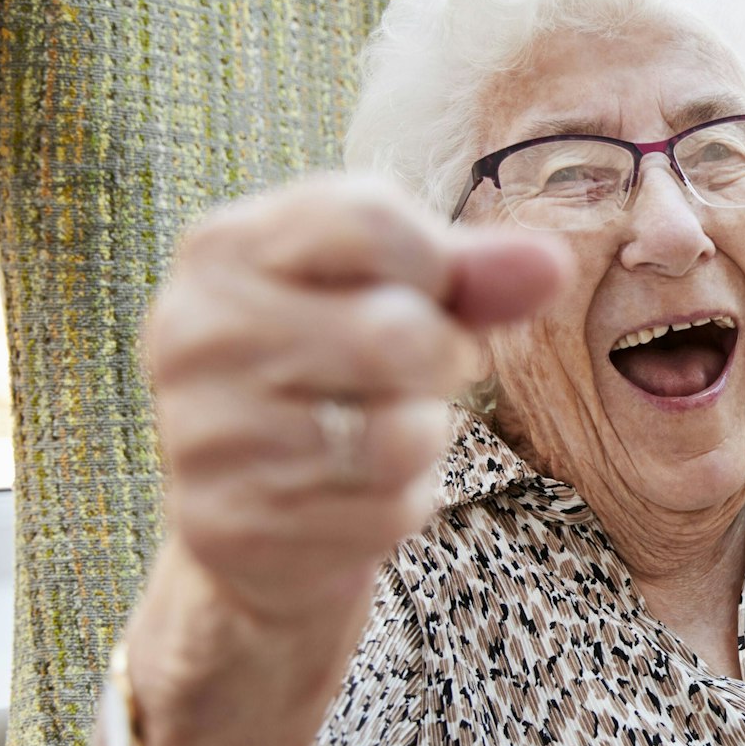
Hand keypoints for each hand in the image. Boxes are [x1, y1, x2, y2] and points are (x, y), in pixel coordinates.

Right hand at [146, 174, 566, 623]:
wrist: (260, 510)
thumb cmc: (342, 375)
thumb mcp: (404, 301)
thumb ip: (474, 275)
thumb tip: (551, 265)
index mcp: (223, 249)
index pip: (371, 220)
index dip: (435, 264)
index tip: (423, 291)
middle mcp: (193, 332)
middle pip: (397, 333)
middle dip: (442, 360)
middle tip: (415, 375)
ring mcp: (202, 433)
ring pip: (400, 436)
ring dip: (424, 439)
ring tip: (382, 433)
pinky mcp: (227, 525)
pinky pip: (385, 512)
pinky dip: (400, 505)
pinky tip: (354, 493)